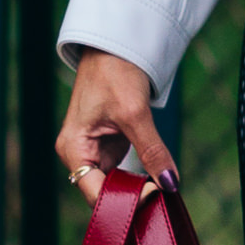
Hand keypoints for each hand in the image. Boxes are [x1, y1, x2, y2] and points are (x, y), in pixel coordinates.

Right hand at [56, 50, 179, 203]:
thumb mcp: (135, 114)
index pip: (95, 193)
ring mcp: (94, 149)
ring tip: (162, 187)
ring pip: (115, 182)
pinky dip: (139, 174)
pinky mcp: (108, 143)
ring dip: (137, 187)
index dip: (124, 200)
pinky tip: (157, 177)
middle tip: (163, 194)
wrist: (115, 45)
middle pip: (104, 191)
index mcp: (73, 149)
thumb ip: (152, 151)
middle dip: (131, 196)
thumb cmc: (115, 73)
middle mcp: (79, 154)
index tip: (154, 194)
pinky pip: (123, 169)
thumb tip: (170, 183)